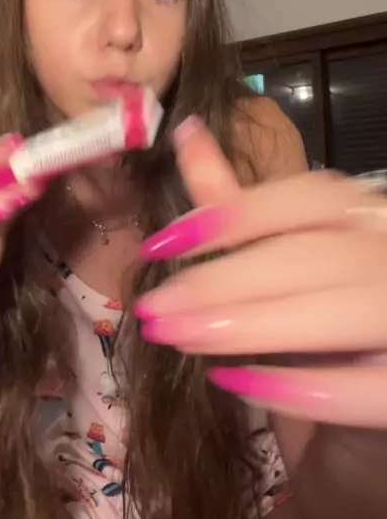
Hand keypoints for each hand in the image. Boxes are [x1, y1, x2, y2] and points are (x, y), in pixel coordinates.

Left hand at [135, 117, 386, 427]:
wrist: (372, 387)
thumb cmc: (320, 313)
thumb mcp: (280, 253)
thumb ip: (237, 200)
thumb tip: (186, 130)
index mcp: (366, 215)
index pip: (311, 197)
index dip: (235, 213)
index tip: (162, 242)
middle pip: (314, 255)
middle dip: (225, 280)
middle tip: (153, 307)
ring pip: (342, 309)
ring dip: (252, 325)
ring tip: (178, 337)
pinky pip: (370, 385)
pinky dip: (302, 388)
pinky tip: (237, 384)